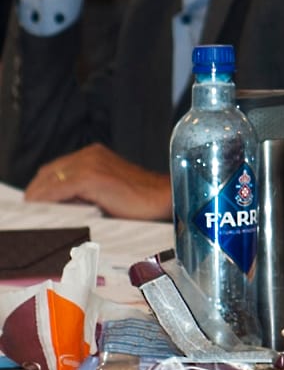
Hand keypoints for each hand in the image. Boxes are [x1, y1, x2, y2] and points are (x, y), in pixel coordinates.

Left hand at [27, 145, 171, 219]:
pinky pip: (58, 189)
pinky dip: (48, 201)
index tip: (37, 205)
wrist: (165, 198)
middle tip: (33, 212)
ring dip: (39, 198)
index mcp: (94, 154)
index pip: (55, 169)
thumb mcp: (107, 190)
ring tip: (37, 215)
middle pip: (48, 173)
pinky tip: (47, 212)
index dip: (41, 187)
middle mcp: (90, 154)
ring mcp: (90, 163)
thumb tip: (59, 207)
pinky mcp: (92, 177)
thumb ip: (85, 191)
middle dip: (37, 193)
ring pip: (49, 180)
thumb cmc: (142, 201)